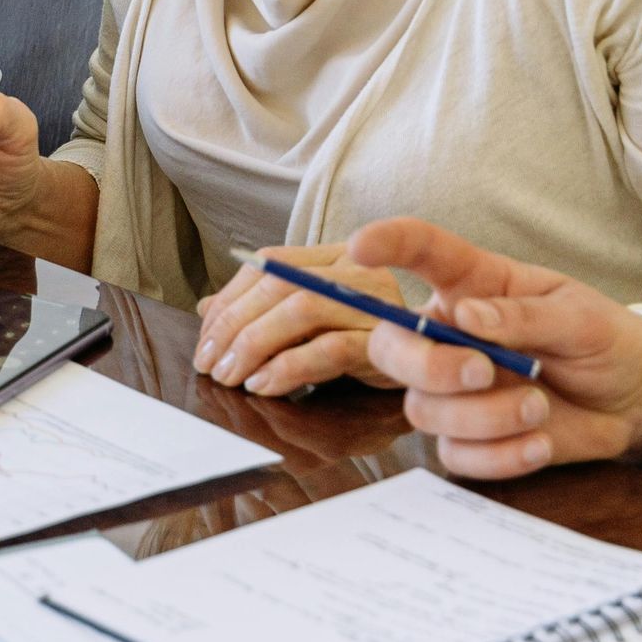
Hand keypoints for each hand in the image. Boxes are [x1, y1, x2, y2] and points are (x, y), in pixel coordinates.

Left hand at [192, 240, 397, 395]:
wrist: (437, 368)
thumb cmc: (366, 343)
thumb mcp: (313, 322)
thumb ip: (265, 310)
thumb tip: (208, 310)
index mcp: (335, 257)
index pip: (269, 264)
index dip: (229, 299)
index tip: (205, 338)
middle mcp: (357, 272)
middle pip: (279, 284)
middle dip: (233, 325)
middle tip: (209, 363)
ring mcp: (374, 304)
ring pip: (300, 310)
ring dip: (253, 345)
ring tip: (230, 377)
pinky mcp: (386, 343)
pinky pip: (329, 349)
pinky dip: (287, 367)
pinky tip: (262, 384)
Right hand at [353, 218, 641, 478]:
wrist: (635, 401)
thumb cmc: (603, 341)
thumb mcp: (580, 317)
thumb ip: (525, 315)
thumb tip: (468, 316)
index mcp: (473, 285)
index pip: (420, 252)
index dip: (385, 244)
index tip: (361, 247)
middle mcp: (449, 335)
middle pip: (390, 346)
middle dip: (427, 364)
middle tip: (484, 370)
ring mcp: (453, 391)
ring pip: (422, 409)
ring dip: (482, 416)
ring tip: (538, 406)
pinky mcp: (468, 439)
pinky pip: (456, 456)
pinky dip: (498, 455)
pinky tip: (539, 443)